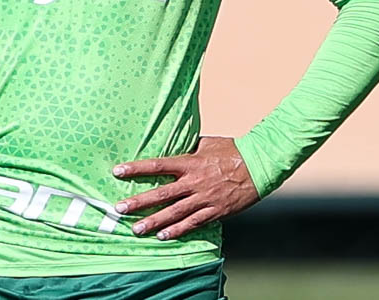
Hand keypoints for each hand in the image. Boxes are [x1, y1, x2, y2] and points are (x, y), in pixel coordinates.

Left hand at [111, 136, 259, 240]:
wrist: (260, 164)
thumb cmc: (234, 150)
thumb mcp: (209, 143)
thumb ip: (190, 147)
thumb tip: (176, 142)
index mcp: (191, 162)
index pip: (158, 165)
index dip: (136, 168)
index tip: (118, 171)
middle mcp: (194, 181)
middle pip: (161, 193)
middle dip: (139, 202)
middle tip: (119, 209)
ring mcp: (204, 198)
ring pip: (174, 212)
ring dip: (154, 221)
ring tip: (136, 229)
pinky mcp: (215, 210)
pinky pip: (193, 223)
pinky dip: (178, 230)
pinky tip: (163, 236)